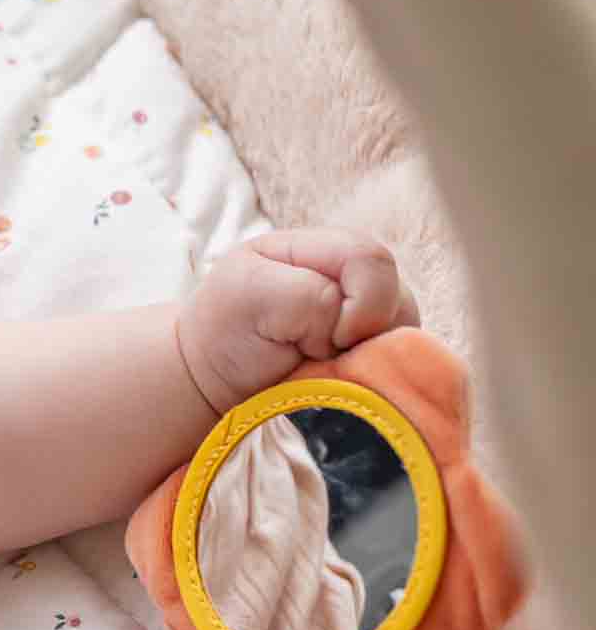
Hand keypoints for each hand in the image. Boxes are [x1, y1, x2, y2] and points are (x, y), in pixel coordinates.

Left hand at [176, 226, 419, 418]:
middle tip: (322, 353)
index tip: (324, 337)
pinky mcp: (376, 355)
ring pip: (407, 336)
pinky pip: (405, 367)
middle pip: (399, 297)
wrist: (222, 378)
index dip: (360, 301)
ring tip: (328, 367)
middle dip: (368, 334)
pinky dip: (381, 380)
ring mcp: (369, 318)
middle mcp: (353, 278)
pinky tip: (344, 382)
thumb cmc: (229, 328)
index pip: (371, 259)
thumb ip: (310, 296)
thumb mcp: (253, 294)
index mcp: (320, 247)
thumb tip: (354, 331)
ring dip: (373, 359)